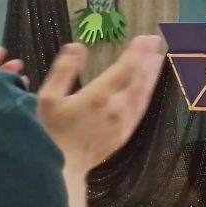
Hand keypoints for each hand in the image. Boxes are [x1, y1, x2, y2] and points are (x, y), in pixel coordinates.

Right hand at [37, 36, 164, 176]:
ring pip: (143, 94)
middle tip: (155, 41)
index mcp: (98, 98)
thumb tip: (77, 47)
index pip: (124, 70)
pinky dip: (147, 94)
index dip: (136, 53)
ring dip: (151, 75)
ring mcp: (123, 122)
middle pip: (138, 80)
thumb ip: (64, 71)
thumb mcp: (47, 98)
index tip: (145, 39)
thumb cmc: (50, 131)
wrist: (60, 167)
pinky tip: (148, 86)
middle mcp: (116, 109)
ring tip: (157, 58)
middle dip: (148, 59)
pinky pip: (141, 109)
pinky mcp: (125, 133)